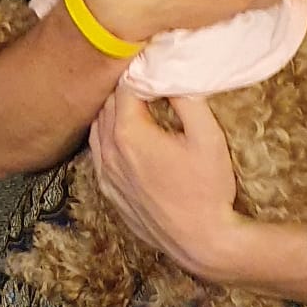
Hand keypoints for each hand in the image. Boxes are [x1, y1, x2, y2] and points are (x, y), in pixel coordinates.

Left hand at [89, 86, 249, 281]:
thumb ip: (188, 99)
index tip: (156, 64)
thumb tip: (173, 73)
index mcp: (129, 133)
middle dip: (127, 88)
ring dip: (115, 112)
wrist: (202, 242)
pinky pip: (98, 154)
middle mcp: (109, 152)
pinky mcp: (109, 192)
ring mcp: (105, 175)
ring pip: (98, 128)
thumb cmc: (208, 190)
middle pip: (108, 104)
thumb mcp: (207, 136)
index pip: (125, 86)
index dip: (141, 71)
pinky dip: (108, 137)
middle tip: (149, 78)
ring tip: (139, 104)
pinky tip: (128, 136)